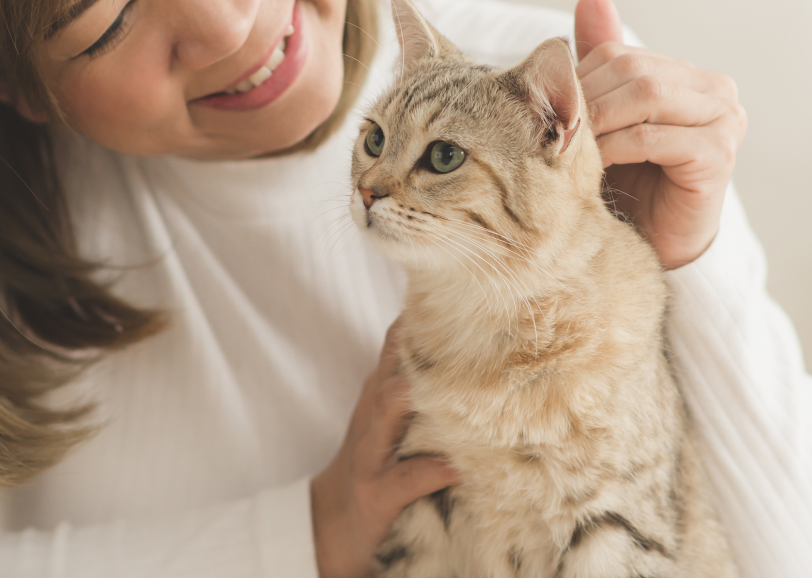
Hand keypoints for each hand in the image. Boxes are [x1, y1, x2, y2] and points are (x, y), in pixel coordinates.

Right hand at [311, 320, 459, 577]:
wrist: (332, 524)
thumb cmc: (378, 464)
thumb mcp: (394, 419)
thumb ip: (423, 385)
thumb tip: (480, 351)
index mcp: (382, 391)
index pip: (402, 339)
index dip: (430, 312)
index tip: (468, 288)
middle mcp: (373, 411)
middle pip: (396, 363)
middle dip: (427, 341)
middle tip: (473, 319)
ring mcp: (371, 452)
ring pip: (391, 406)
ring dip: (422, 393)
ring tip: (462, 384)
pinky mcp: (377, 493)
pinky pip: (406, 477)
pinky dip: (432, 469)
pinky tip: (459, 466)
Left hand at [573, 0, 746, 269]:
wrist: (657, 246)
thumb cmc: (629, 182)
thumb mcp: (606, 119)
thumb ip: (599, 63)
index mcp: (686, 74)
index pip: (620, 55)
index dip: (577, 82)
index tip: (545, 115)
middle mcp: (714, 88)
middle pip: (632, 70)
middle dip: (584, 101)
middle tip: (551, 135)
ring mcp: (724, 118)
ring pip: (645, 95)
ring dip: (598, 124)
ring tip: (570, 152)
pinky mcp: (720, 153)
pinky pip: (656, 135)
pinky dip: (617, 148)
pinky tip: (595, 169)